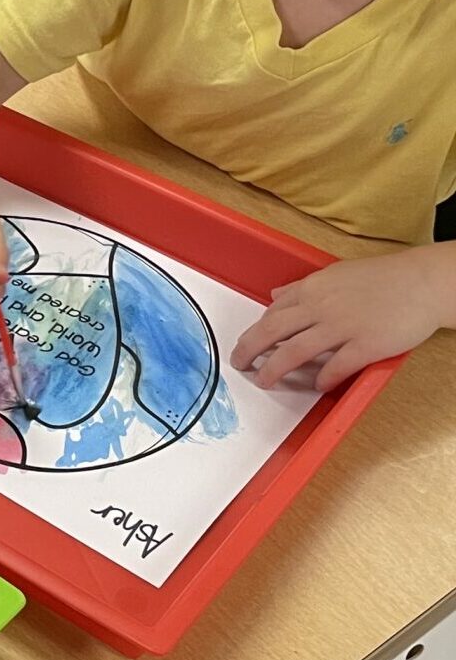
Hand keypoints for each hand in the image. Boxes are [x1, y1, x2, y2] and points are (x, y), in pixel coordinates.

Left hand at [232, 249, 448, 392]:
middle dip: (249, 350)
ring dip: (274, 369)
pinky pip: (336, 366)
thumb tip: (277, 295)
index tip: (247, 343)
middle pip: (272, 332)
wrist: (422, 282)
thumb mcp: (335, 274)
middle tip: (238, 364)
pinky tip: (317, 386)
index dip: (255, 331)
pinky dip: (323, 378)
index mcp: (312, 289)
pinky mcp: (365, 345)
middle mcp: (320, 308)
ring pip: (295, 352)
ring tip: (263, 380)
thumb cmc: (382, 277)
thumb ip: (303, 287)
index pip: (273, 313)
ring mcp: (342, 327)